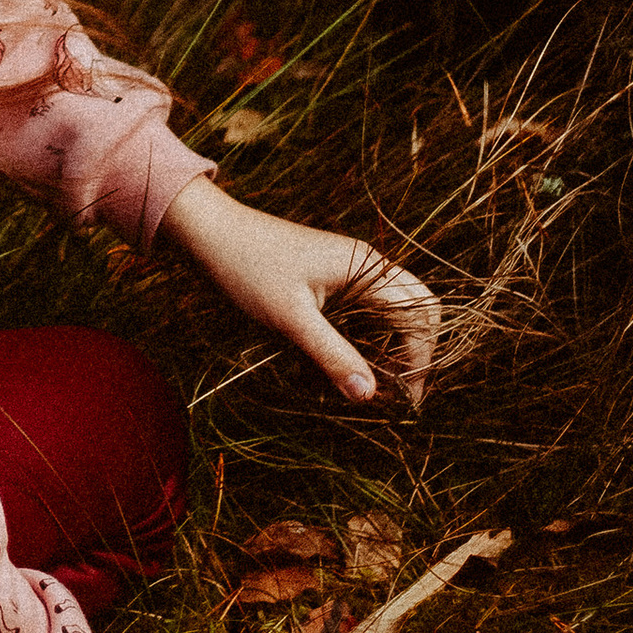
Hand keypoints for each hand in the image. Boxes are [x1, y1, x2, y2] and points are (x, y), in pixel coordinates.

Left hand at [165, 179, 438, 407]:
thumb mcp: (290, 318)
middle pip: (418, 309)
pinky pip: (367, 311)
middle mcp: (367, 265)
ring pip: (393, 312)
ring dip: (392, 347)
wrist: (211, 232)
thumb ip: (331, 355)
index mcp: (367, 267)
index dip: (421, 358)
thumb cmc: (247, 268)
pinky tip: (347, 364)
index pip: (420, 314)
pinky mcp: (333, 278)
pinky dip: (367, 338)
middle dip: (416, 352)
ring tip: (375, 386)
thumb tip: (370, 396)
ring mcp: (351, 270)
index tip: (408, 401)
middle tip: (400, 396)